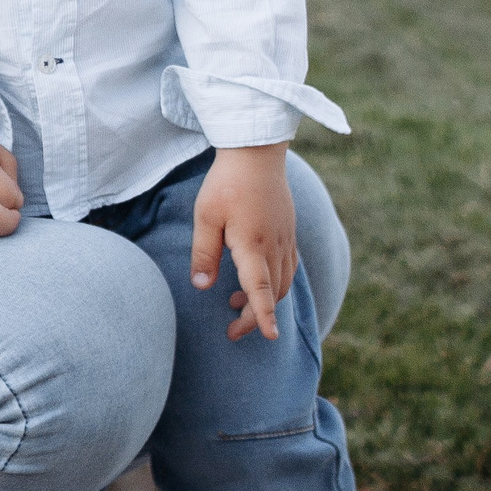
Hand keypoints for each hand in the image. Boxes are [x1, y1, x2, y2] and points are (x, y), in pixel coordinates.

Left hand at [191, 144, 297, 340]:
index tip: (269, 337)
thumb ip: (204, 253)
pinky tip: (258, 280)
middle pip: (273, 292)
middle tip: (233, 330)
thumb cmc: (226, 183)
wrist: (256, 153)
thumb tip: (202, 287)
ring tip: (235, 304)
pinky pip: (288, 267)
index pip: (260, 289)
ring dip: (265, 300)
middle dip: (256, 316)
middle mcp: (275, 246)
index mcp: (252, 244)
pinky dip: (275, 282)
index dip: (263, 315)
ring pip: (283, 282)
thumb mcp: (205, 216)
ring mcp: (286, 239)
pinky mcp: (289, 231)